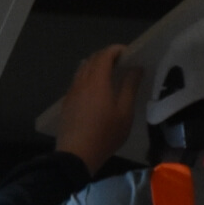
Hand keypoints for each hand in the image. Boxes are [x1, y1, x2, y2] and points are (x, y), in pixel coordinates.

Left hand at [55, 44, 141, 175]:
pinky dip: (87, 77)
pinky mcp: (67, 102)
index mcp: (97, 80)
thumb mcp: (125, 112)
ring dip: (95, 65)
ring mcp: (72, 91)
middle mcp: (82, 81)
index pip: (105, 55)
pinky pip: (77, 81)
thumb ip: (130, 87)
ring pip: (82, 69)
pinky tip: (95, 90)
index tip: (128, 53)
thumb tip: (136, 68)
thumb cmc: (105, 133)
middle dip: (106, 56)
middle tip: (121, 62)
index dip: (116, 50)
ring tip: (109, 74)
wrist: (76, 154)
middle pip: (92, 59)